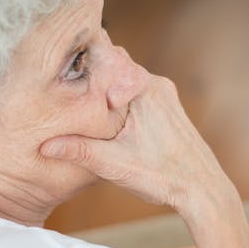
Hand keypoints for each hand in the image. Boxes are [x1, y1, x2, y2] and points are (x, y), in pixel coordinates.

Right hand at [40, 75, 234, 214]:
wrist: (203, 191)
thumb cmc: (163, 176)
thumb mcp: (113, 164)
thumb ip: (78, 150)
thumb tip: (45, 145)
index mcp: (145, 89)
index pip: (109, 56)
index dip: (85, 61)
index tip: (64, 71)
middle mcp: (158, 86)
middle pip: (118, 68)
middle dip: (95, 78)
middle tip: (70, 92)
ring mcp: (167, 97)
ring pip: (129, 83)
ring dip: (110, 92)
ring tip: (86, 107)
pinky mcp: (171, 110)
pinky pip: (141, 94)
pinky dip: (124, 102)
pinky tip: (111, 120)